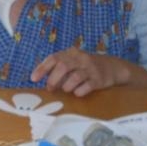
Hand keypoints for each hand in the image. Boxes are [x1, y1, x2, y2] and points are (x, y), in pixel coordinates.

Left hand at [30, 47, 146, 96]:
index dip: (42, 68)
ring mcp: (91, 69)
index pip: (54, 58)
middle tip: (50, 88)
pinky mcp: (99, 79)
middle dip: (54, 79)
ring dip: (66, 86)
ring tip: (66, 90)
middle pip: (63, 67)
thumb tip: (40, 78)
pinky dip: (79, 91)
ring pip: (75, 77)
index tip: (33, 79)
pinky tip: (77, 92)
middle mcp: (81, 59)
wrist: (113, 67)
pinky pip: (87, 86)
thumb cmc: (86, 66)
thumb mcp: (73, 61)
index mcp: (71, 53)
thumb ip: (58, 67)